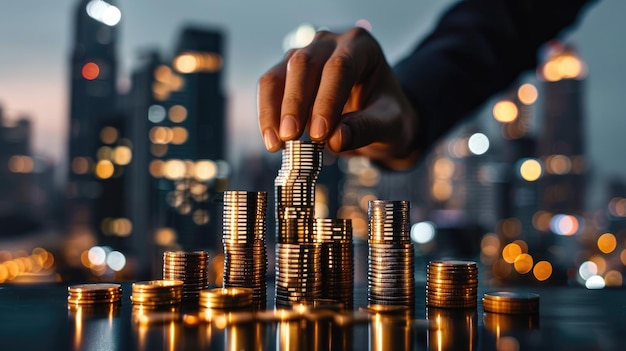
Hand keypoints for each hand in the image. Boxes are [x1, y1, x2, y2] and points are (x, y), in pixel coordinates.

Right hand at [257, 27, 421, 169]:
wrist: (377, 116)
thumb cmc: (386, 114)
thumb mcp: (390, 124)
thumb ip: (367, 128)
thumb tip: (335, 140)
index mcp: (361, 46)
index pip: (340, 67)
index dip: (327, 100)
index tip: (320, 133)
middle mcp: (329, 43)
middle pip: (304, 64)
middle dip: (295, 103)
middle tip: (291, 137)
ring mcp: (304, 55)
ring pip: (279, 74)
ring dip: (273, 110)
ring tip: (277, 143)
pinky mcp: (287, 73)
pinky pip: (269, 89)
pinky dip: (267, 115)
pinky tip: (272, 141)